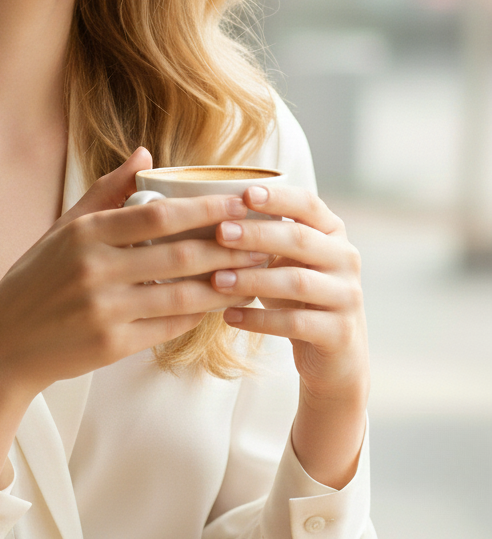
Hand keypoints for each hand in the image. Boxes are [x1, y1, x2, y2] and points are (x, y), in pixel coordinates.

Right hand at [0, 148, 265, 482]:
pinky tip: (222, 305)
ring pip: (181, 294)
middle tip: (266, 238)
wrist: (5, 343)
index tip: (240, 202)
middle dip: (228, 247)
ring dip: (225, 284)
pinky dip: (199, 315)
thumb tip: (145, 153)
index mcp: (84, 233)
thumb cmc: (36, 279)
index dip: (203, 209)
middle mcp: (95, 269)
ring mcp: (104, 309)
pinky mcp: (111, 345)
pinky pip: (168, 327)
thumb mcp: (63, 228)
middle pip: (177, 255)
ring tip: (258, 273)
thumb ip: (106, 190)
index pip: (156, 215)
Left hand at [210, 184, 368, 486]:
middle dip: (256, 234)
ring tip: (216, 280)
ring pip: (296, 281)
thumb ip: (261, 233)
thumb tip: (201, 209)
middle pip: (299, 239)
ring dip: (252, 279)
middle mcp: (345, 258)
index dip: (277, 197)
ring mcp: (346, 296)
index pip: (307, 203)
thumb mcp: (284, 258)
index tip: (244, 194)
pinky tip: (229, 315)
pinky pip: (295, 323)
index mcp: (330, 231)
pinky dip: (259, 319)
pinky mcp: (339, 332)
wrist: (333, 354)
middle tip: (220, 232)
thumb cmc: (295, 294)